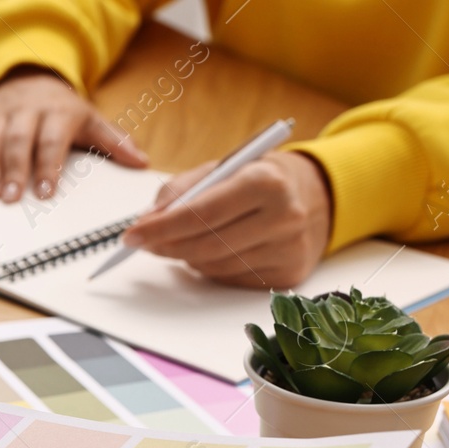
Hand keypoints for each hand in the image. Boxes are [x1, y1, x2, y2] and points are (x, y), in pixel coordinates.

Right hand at [0, 67, 146, 201]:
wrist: (31, 78)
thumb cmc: (63, 110)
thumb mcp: (91, 120)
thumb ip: (114, 142)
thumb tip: (141, 162)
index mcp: (57, 113)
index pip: (51, 140)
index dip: (47, 166)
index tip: (44, 192)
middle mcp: (26, 111)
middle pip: (17, 140)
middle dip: (13, 170)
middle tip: (10, 199)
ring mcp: (0, 116)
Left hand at [118, 151, 332, 287]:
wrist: (317, 195)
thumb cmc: (260, 178)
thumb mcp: (224, 167)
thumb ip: (182, 188)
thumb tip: (149, 219)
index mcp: (266, 181)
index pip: (203, 212)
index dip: (162, 227)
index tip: (132, 235)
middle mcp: (284, 216)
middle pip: (206, 245)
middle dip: (166, 246)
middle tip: (144, 243)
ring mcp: (289, 249)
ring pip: (214, 266)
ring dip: (186, 258)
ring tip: (181, 241)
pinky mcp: (288, 275)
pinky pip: (230, 279)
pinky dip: (209, 268)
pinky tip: (210, 252)